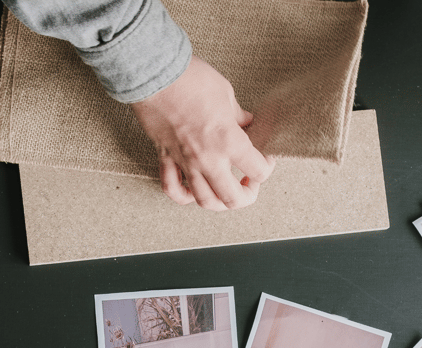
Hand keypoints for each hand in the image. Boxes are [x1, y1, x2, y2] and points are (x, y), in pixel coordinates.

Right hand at [130, 55, 274, 210]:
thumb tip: (247, 124)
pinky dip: (184, 196)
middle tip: (249, 183)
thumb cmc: (190, 78)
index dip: (266, 166)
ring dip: (220, 202)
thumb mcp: (226, 94)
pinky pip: (173, 189)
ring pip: (205, 201)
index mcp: (228, 141)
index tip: (265, 157)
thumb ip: (238, 117)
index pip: (258, 170)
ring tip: (225, 191)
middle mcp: (208, 159)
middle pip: (233, 198)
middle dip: (247, 195)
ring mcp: (185, 162)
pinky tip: (193, 191)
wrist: (155, 72)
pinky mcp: (167, 159)